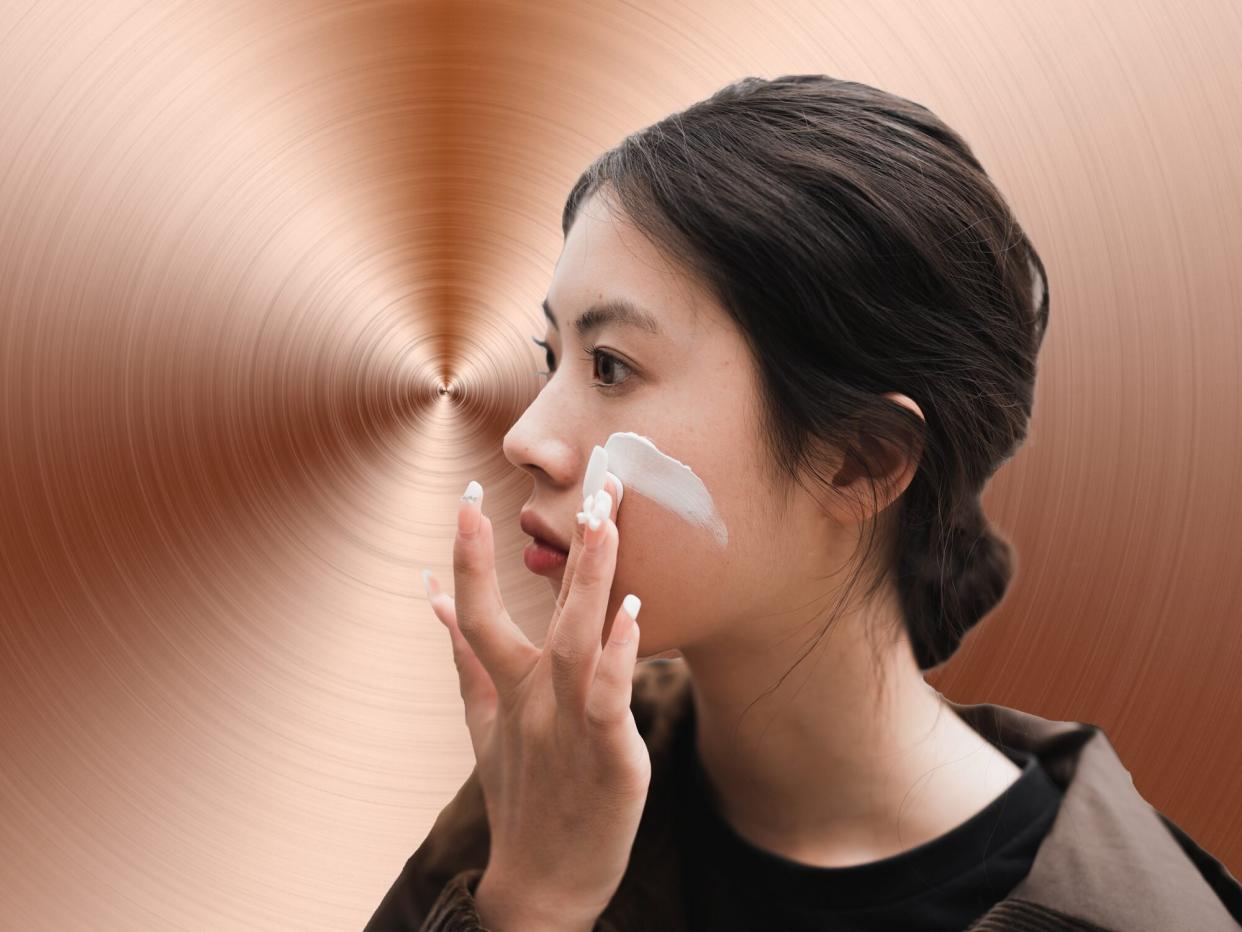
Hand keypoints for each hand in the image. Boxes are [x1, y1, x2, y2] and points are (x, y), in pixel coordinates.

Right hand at [424, 470, 647, 924]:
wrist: (541, 883)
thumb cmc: (520, 793)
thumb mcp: (482, 719)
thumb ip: (463, 657)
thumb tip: (432, 597)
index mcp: (507, 684)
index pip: (477, 607)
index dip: (468, 553)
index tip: (467, 496)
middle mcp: (533, 696)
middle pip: (544, 611)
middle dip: (569, 544)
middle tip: (593, 479)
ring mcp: (569, 726)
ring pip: (578, 642)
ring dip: (592, 581)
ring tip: (608, 522)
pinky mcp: (609, 756)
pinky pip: (610, 700)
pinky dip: (619, 658)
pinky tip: (633, 613)